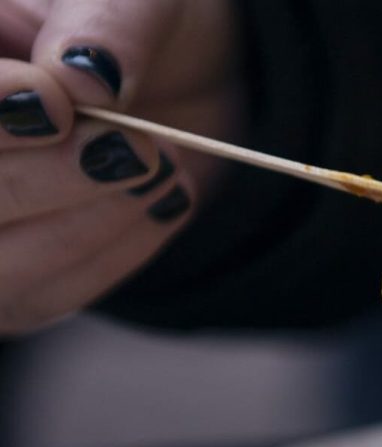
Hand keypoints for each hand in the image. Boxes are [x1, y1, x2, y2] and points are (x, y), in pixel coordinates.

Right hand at [0, 0, 241, 333]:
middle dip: (43, 177)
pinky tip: (163, 204)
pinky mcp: (11, 287)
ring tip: (159, 171)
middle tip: (132, 147)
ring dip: (85, 224)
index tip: (55, 100)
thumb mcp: (135, 2)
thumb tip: (84, 78)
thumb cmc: (135, 31)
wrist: (181, 90)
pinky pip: (41, 297)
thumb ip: (105, 23)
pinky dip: (112, 255)